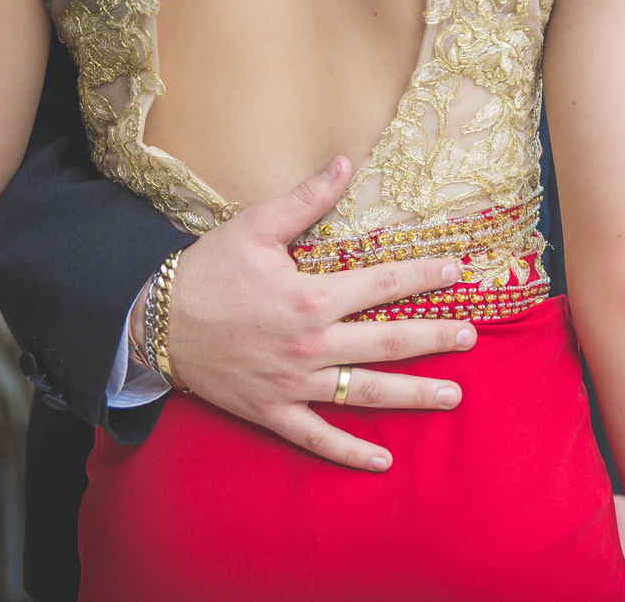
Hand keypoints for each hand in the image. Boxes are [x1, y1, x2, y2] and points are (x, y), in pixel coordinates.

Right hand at [153, 156, 475, 471]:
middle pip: (388, 342)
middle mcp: (311, 344)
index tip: (457, 272)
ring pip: (365, 392)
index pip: (384, 283)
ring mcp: (294, 384)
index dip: (424, 276)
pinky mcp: (273, 412)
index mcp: (311, 296)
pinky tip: (383, 462)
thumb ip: (306, 199)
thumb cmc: (206, 271)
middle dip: (434, 338)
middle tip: (471, 339)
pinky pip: (317, 438)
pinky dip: (349, 452)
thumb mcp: (254, 226)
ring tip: (453, 396)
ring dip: (413, 395)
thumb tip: (344, 162)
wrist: (152, 323)